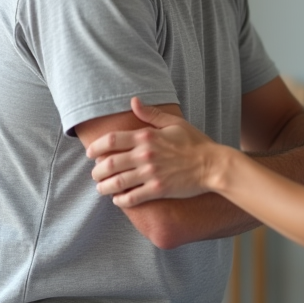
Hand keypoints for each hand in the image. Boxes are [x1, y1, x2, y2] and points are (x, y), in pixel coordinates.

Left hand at [87, 97, 223, 206]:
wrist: (213, 165)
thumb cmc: (195, 143)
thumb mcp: (174, 123)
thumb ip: (151, 114)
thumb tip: (134, 101)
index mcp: (146, 137)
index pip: (111, 140)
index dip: (95, 147)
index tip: (90, 153)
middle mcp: (145, 155)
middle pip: (109, 163)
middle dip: (96, 170)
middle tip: (95, 174)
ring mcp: (151, 173)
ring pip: (117, 183)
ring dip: (104, 187)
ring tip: (101, 188)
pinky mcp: (158, 189)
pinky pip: (132, 198)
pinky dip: (121, 201)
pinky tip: (118, 200)